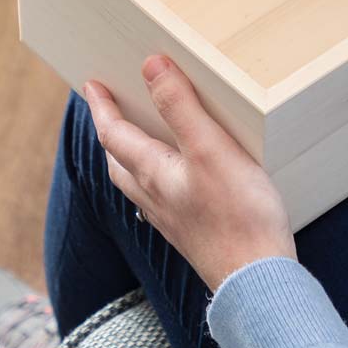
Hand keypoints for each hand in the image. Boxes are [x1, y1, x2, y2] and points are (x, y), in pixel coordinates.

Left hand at [83, 57, 295, 291]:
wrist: (256, 281)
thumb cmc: (238, 215)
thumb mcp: (210, 148)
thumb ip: (180, 106)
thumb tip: (151, 66)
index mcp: (154, 174)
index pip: (115, 135)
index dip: (102, 108)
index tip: (92, 85)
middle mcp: (156, 198)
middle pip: (119, 162)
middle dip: (111, 134)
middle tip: (110, 111)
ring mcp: (174, 220)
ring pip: (138, 184)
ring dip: (130, 158)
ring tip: (139, 140)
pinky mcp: (194, 233)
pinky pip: (161, 200)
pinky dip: (157, 180)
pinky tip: (177, 182)